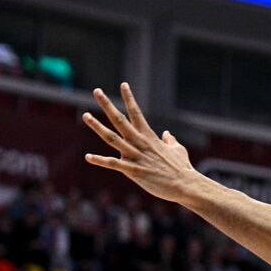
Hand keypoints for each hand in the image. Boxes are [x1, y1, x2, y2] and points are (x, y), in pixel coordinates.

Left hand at [83, 83, 199, 203]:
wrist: (185, 184)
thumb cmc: (182, 168)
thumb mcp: (178, 150)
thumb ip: (171, 141)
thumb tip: (167, 134)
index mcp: (149, 137)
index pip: (137, 113)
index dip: (129, 98)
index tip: (123, 85)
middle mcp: (140, 143)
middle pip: (120, 121)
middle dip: (107, 105)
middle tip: (97, 91)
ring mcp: (136, 156)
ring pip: (113, 139)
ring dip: (98, 127)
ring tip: (86, 116)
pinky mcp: (134, 171)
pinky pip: (114, 164)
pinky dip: (100, 160)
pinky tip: (88, 157)